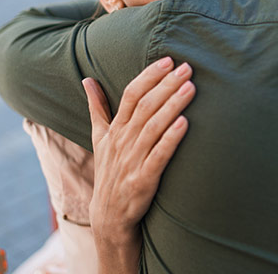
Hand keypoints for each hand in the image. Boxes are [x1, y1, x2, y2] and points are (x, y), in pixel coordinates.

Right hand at [83, 57, 195, 272]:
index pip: (131, 95)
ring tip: (191, 88)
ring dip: (172, 105)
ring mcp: (132, 161)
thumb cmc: (109, 172)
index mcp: (115, 129)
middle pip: (145, 106)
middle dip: (166, 85)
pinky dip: (171, 139)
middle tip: (187, 67)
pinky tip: (185, 124)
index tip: (168, 60)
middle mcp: (122, 141)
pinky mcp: (143, 180)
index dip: (149, 76)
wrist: (108, 216)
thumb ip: (97, 108)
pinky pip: (158, 156)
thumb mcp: (99, 138)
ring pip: (153, 127)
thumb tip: (87, 79)